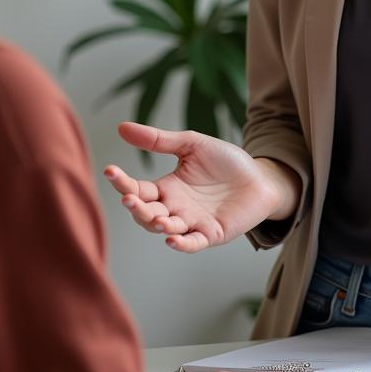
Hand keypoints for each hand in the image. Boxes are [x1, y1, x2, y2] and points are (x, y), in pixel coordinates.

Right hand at [104, 122, 295, 251]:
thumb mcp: (192, 145)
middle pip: (146, 213)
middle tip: (129, 198)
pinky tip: (172, 239)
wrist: (260, 177)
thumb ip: (159, 140)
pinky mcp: (211, 234)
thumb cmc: (226, 162)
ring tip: (156, 217)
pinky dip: (182, 244)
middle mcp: (175, 208)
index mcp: (167, 187)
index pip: (137, 189)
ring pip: (166, 229)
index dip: (123, 183)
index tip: (110, 171)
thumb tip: (121, 127)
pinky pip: (192, 243)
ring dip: (157, 225)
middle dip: (136, 208)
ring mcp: (192, 223)